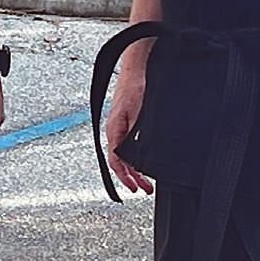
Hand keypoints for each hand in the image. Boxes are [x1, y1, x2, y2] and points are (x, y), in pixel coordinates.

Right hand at [105, 72, 153, 194]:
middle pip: (120, 162)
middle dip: (132, 177)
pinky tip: (143, 162)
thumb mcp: (138, 113)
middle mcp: (114, 131)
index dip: (125, 177)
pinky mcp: (125, 124)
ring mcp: (119, 128)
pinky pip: (127, 146)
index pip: (116, 161)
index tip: (134, 187)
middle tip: (144, 189)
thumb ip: (136, 134)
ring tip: (146, 181)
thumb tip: (136, 155)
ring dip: (135, 169)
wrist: (134, 71)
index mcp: (114, 130)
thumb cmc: (133, 87)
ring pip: (124, 155)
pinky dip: (135, 158)